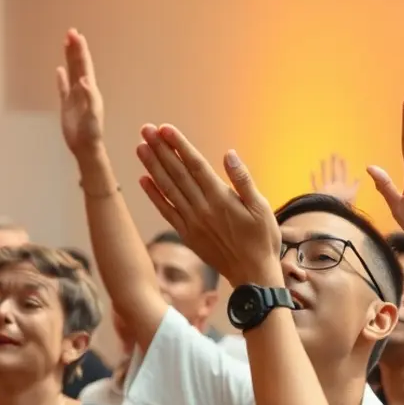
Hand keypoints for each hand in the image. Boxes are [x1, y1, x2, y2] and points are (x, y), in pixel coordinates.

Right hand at [57, 29, 104, 154]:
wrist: (85, 147)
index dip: (80, 50)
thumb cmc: (91, 133)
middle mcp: (84, 90)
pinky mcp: (67, 105)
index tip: (76, 35)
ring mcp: (75, 96)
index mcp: (90, 90)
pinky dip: (61, 78)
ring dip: (69, 57)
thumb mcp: (92, 115)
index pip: (84, 65)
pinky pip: (63, 87)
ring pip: (71, 72)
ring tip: (67, 43)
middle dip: (75, 48)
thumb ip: (89, 97)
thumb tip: (83, 80)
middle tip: (71, 31)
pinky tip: (59, 69)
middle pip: (78, 64)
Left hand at [136, 125, 280, 284]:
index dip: (179, 145)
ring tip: (141, 147)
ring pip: (168, 189)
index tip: (165, 129)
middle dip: (160, 149)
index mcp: (220, 198)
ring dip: (153, 167)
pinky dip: (154, 195)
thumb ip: (243, 181)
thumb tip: (229, 154)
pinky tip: (143, 179)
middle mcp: (201, 208)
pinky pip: (166, 211)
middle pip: (177, 173)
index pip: (195, 165)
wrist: (252, 275)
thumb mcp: (262, 208)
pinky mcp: (187, 234)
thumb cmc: (263, 240)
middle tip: (146, 129)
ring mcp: (192, 222)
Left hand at [310, 153, 359, 205]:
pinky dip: (313, 178)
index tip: (343, 158)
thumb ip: (354, 189)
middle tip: (334, 153)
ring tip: (323, 159)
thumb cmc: (344, 210)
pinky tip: (312, 171)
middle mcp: (335, 186)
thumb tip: (358, 177)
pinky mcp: (316, 193)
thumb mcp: (353, 201)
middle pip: (335, 172)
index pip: (345, 175)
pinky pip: (315, 184)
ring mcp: (325, 188)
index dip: (344, 167)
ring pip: (325, 175)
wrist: (331, 214)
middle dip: (335, 163)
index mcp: (345, 188)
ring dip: (324, 167)